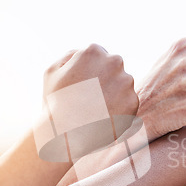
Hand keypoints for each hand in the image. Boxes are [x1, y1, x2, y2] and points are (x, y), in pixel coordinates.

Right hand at [36, 44, 137, 161]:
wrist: (66, 134)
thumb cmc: (55, 103)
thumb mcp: (52, 71)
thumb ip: (70, 56)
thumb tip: (83, 52)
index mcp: (94, 51)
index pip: (99, 57)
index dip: (90, 73)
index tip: (83, 87)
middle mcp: (114, 62)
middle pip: (114, 69)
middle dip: (105, 81)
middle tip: (90, 100)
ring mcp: (126, 82)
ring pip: (123, 87)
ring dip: (114, 96)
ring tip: (96, 111)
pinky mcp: (133, 101)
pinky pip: (128, 105)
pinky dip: (119, 111)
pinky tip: (104, 119)